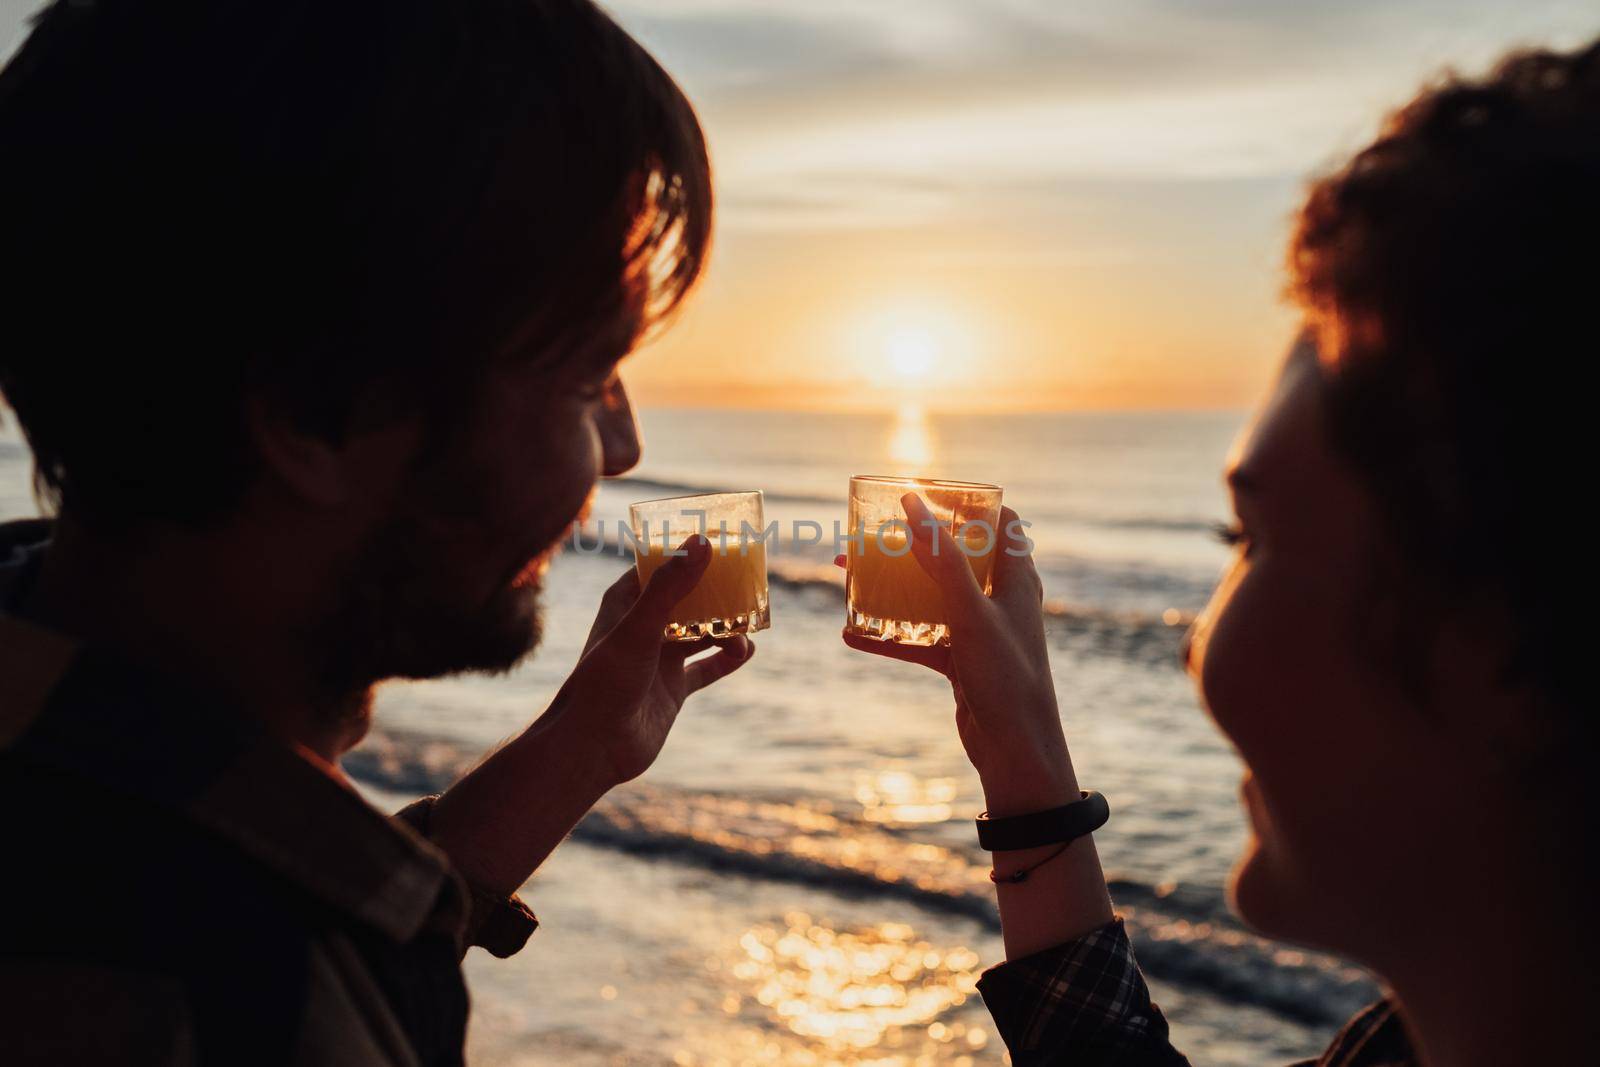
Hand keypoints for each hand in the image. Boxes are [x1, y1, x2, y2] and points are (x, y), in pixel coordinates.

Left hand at [556, 534, 754, 788]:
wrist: (594, 746)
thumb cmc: (604, 681)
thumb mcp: (638, 628)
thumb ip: (670, 586)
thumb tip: (703, 543)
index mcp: (625, 602)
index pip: (660, 565)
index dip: (688, 553)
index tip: (722, 540)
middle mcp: (643, 627)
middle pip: (687, 597)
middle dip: (716, 590)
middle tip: (749, 581)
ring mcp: (659, 658)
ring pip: (701, 632)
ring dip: (726, 626)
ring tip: (749, 625)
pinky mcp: (674, 688)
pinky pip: (708, 667)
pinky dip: (728, 658)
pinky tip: (746, 651)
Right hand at [840, 499, 1076, 814]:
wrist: (1016, 752)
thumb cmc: (1006, 676)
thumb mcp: (970, 611)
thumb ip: (943, 559)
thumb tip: (913, 505)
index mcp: (1016, 578)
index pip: (1001, 524)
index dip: (969, 503)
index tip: (929, 491)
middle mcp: (999, 600)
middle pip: (955, 557)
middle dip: (914, 543)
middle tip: (873, 532)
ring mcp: (978, 632)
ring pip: (930, 598)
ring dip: (893, 587)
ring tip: (850, 575)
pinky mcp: (960, 662)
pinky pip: (919, 640)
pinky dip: (888, 637)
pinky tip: (851, 635)